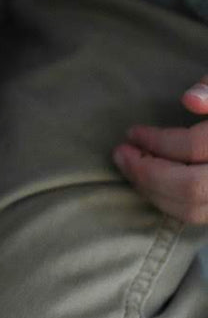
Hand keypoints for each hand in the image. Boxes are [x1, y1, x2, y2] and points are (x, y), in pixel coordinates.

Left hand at [113, 76, 207, 222]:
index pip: (194, 146)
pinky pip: (196, 216)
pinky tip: (150, 184)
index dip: (157, 140)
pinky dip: (167, 203)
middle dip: (146, 172)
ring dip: (151, 191)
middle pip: (190, 187)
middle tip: (121, 154)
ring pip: (192, 209)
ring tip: (130, 168)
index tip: (132, 132)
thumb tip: (190, 101)